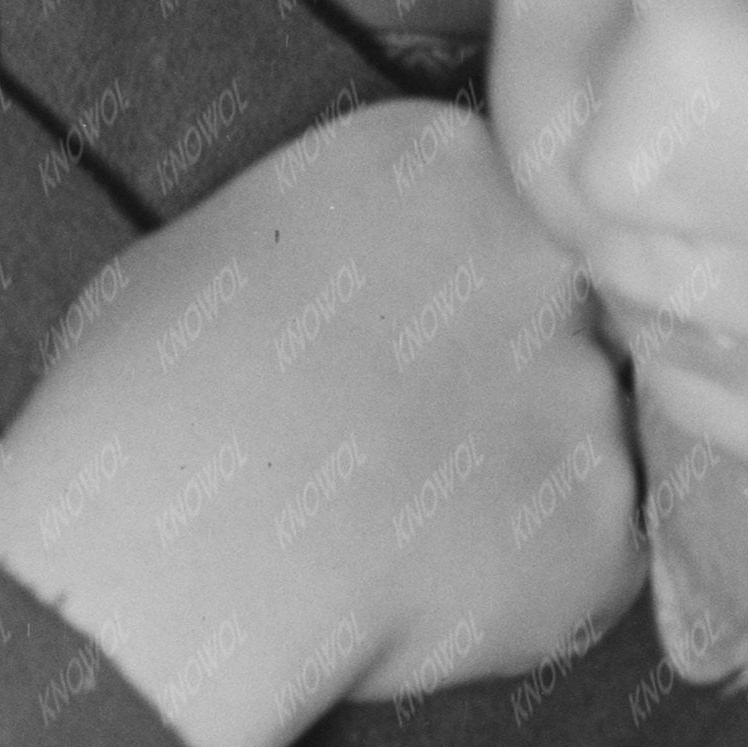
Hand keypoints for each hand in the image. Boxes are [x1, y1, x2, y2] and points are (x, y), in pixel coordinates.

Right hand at [0, 101, 639, 746]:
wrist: (172, 550)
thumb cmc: (143, 395)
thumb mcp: (206, 249)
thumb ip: (316, 238)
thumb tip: (329, 278)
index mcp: (440, 158)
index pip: (497, 201)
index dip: (456, 282)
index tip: (407, 342)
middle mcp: (541, 253)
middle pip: (559, 303)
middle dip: (505, 367)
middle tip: (413, 441)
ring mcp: (585, 382)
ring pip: (580, 426)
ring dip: (518, 473)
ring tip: (407, 528)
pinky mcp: (604, 511)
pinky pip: (591, 543)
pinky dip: (534, 574)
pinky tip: (438, 589)